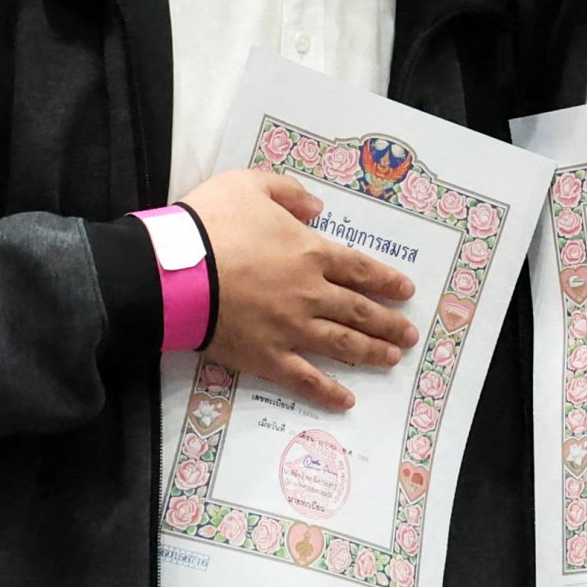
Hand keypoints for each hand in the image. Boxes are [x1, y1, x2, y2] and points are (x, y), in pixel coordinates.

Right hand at [181, 170, 417, 411]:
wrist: (176, 271)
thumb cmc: (211, 223)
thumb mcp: (250, 184)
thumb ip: (288, 192)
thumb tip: (318, 208)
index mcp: (310, 253)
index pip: (360, 269)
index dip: (386, 281)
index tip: (406, 291)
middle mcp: (311, 294)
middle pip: (359, 311)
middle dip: (389, 322)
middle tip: (410, 334)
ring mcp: (292, 329)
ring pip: (342, 344)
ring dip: (372, 352)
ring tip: (393, 358)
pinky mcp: (267, 357)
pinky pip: (304, 379)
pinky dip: (328, 392)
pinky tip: (346, 401)